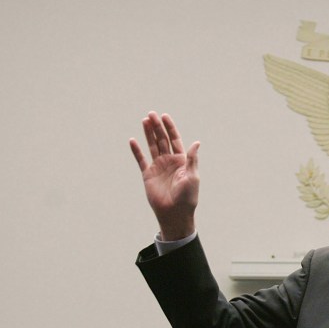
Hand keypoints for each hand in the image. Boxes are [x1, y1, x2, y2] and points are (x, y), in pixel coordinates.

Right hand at [129, 111, 199, 240]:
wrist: (175, 213)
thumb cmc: (187, 197)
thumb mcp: (192, 176)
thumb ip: (192, 159)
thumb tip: (196, 142)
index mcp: (181, 160)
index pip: (175, 140)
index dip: (170, 128)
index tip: (164, 116)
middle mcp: (169, 161)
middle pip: (162, 140)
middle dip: (157, 127)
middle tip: (151, 114)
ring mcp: (158, 167)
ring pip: (152, 146)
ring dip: (148, 134)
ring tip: (144, 120)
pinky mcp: (148, 175)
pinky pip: (141, 160)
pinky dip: (136, 151)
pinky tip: (132, 140)